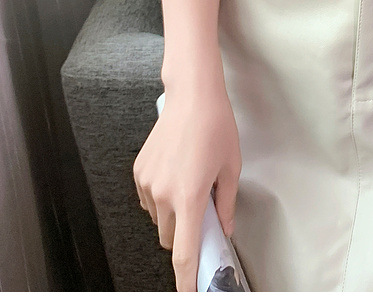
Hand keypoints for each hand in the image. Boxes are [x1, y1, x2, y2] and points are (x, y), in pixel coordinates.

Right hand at [133, 86, 241, 290]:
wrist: (192, 95)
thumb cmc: (216, 126)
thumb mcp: (231, 167)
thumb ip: (226, 204)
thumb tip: (223, 229)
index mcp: (189, 197)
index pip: (183, 252)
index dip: (186, 280)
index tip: (189, 294)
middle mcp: (163, 194)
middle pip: (169, 238)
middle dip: (184, 235)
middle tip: (202, 211)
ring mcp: (147, 183)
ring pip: (158, 219)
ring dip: (173, 214)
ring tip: (190, 181)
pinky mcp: (139, 172)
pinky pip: (149, 200)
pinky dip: (161, 198)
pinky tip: (176, 174)